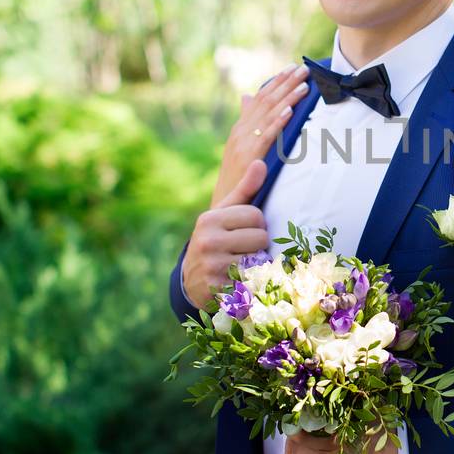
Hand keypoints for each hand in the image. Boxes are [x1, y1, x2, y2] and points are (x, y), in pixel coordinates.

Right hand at [183, 159, 270, 309]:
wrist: (192, 280)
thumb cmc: (216, 240)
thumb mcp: (224, 214)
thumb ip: (245, 190)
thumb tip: (261, 163)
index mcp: (210, 219)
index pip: (256, 215)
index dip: (257, 224)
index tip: (245, 231)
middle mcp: (207, 241)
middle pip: (260, 237)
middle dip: (258, 244)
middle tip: (244, 250)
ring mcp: (212, 267)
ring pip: (260, 259)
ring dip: (257, 264)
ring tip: (243, 264)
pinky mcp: (219, 290)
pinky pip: (253, 281)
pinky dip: (253, 282)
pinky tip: (241, 280)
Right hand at [211, 64, 309, 206]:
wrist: (227, 201)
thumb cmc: (237, 176)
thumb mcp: (240, 146)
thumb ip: (246, 122)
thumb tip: (247, 97)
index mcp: (240, 127)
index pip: (259, 98)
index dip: (275, 82)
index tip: (291, 68)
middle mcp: (241, 131)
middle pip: (266, 101)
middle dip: (286, 83)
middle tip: (304, 68)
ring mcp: (244, 143)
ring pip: (269, 114)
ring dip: (288, 98)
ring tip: (304, 85)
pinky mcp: (250, 156)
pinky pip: (267, 136)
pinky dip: (278, 122)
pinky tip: (290, 111)